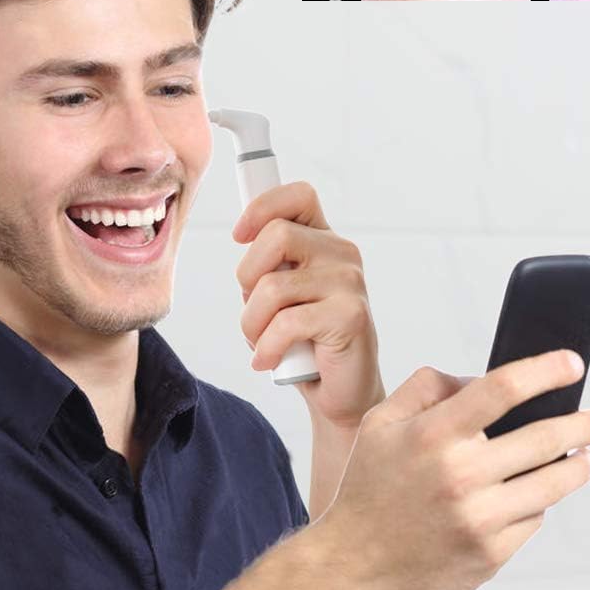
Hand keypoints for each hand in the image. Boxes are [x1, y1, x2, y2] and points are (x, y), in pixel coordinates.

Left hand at [233, 181, 384, 429]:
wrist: (341, 393)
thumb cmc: (304, 342)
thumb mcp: (282, 294)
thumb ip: (269, 264)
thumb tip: (244, 236)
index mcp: (325, 241)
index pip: (298, 196)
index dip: (262, 207)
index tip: (239, 235)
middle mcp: (342, 254)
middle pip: (277, 235)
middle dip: (247, 277)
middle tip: (253, 310)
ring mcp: (349, 283)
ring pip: (272, 287)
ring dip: (251, 323)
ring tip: (261, 342)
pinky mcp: (350, 316)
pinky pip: (286, 323)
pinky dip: (266, 347)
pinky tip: (268, 360)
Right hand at [316, 350, 589, 589]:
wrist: (353, 565)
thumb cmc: (368, 489)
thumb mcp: (380, 423)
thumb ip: (427, 387)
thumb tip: (478, 380)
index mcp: (433, 434)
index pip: (502, 389)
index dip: (545, 370)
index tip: (571, 363)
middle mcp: (460, 474)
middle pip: (545, 438)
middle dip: (584, 424)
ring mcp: (479, 518)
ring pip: (552, 483)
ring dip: (578, 466)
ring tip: (585, 457)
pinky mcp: (491, 554)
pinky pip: (533, 520)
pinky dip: (537, 504)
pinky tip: (529, 498)